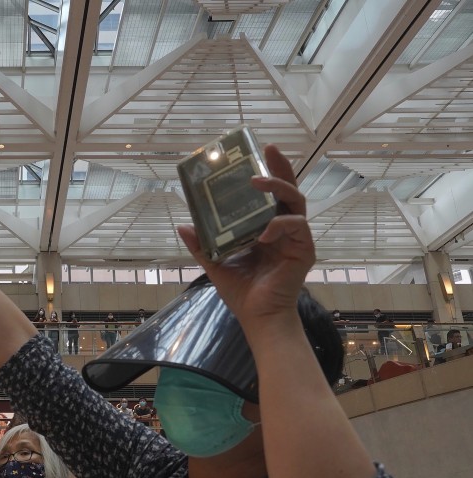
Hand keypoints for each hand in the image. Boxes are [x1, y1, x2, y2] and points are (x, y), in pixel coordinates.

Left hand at [176, 144, 313, 332]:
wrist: (257, 317)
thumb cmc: (242, 292)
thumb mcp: (216, 263)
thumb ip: (202, 244)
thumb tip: (183, 225)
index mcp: (267, 228)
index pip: (270, 195)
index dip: (268, 172)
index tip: (258, 152)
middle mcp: (284, 229)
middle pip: (288, 190)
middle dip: (280, 168)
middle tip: (267, 150)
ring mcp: (296, 239)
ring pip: (296, 203)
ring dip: (278, 188)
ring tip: (257, 183)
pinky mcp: (303, 251)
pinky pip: (296, 228)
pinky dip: (280, 226)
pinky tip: (263, 232)